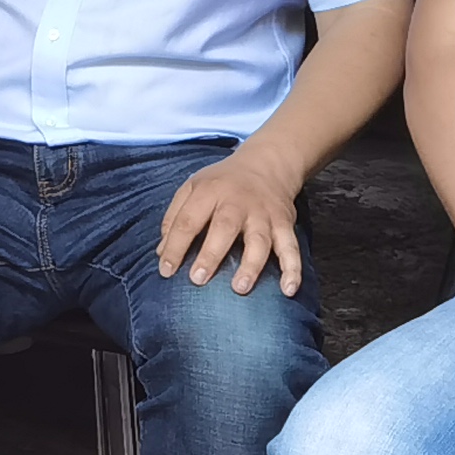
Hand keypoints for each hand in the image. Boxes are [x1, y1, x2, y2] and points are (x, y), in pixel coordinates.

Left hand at [157, 147, 307, 296]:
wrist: (266, 164)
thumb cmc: (222, 182)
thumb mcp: (192, 187)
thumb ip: (175, 217)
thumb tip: (161, 252)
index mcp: (209, 192)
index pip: (188, 220)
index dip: (175, 246)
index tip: (166, 271)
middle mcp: (237, 202)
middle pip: (224, 227)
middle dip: (211, 254)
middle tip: (198, 279)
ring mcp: (263, 214)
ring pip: (259, 240)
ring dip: (251, 265)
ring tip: (240, 288)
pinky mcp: (285, 224)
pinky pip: (291, 248)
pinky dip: (293, 269)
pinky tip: (289, 290)